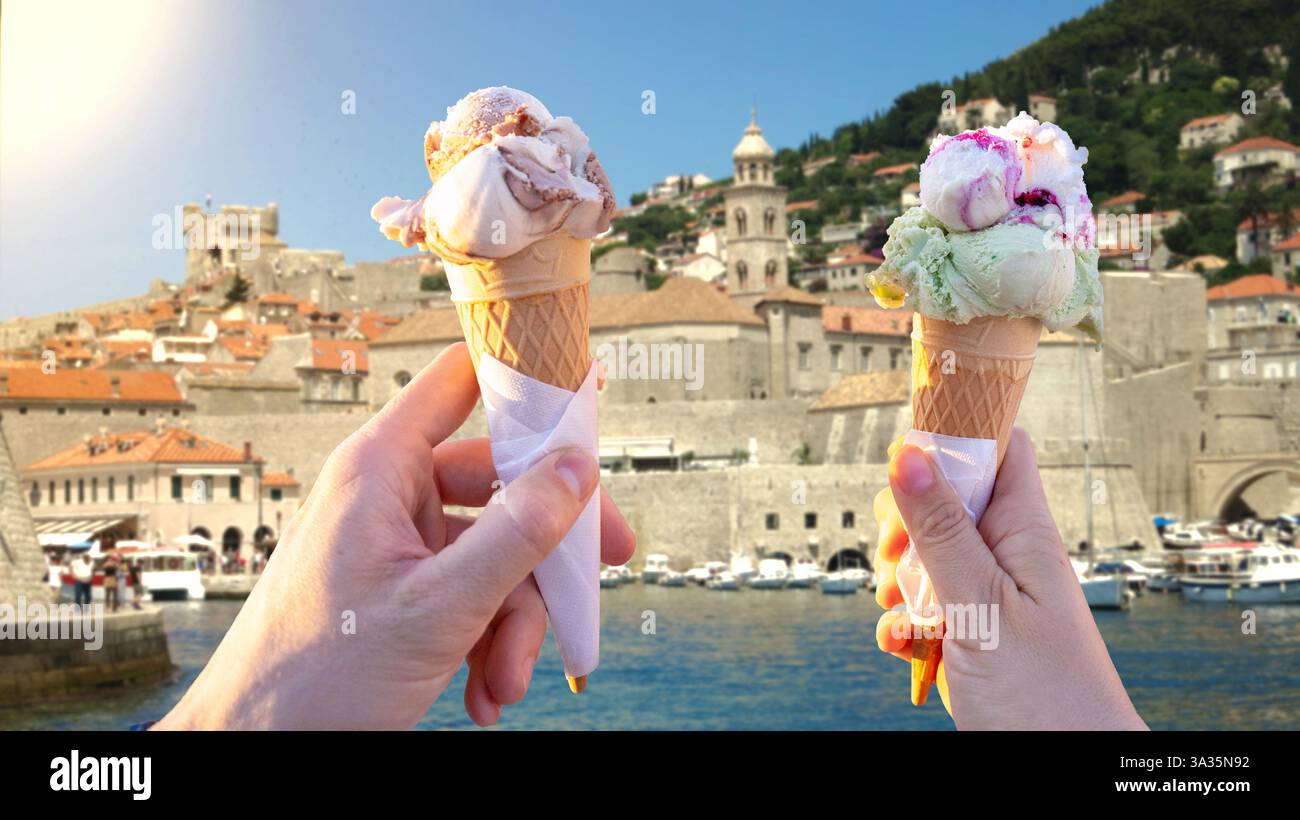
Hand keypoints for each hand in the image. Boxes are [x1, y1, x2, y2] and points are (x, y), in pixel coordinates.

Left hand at [156, 343, 634, 728]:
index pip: (458, 381)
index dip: (522, 377)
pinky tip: (485, 688)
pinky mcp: (402, 591)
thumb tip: (576, 471)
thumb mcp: (439, 606)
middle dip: (545, 549)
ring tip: (507, 678)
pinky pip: (470, 594)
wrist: (258, 749)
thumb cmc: (313, 677)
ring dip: (514, 621)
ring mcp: (397, 547)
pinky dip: (489, 642)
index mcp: (381, 470)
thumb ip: (517, 534)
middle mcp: (389, 497)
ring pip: (493, 554)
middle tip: (602, 567)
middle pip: (499, 485)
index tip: (582, 390)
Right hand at [873, 428, 1145, 729]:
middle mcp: (1008, 556)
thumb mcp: (980, 604)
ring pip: (927, 555)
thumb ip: (942, 529)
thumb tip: (908, 454)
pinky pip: (925, 606)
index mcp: (1024, 532)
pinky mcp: (970, 632)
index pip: (998, 447)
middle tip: (898, 552)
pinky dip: (904, 621)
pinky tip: (906, 642)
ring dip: (899, 577)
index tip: (907, 455)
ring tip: (901, 606)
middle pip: (946, 499)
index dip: (953, 438)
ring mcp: (988, 595)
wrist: (1064, 769)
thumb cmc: (1048, 697)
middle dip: (906, 521)